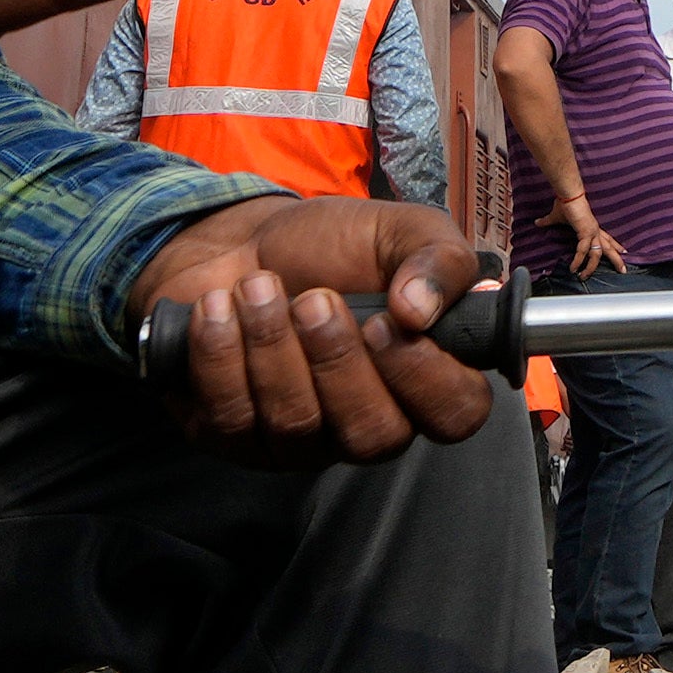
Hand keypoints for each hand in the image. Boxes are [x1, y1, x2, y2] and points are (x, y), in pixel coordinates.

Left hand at [135, 195, 504, 462]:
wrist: (239, 244)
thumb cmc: (331, 246)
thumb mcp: (398, 231)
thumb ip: (437, 259)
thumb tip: (420, 311)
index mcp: (426, 377)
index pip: (455, 415)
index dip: (424, 378)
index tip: (383, 321)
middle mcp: (370, 421)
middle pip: (373, 435)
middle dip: (337, 363)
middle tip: (313, 299)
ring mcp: (302, 441)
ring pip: (296, 425)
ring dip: (272, 345)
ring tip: (256, 286)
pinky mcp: (235, 440)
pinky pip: (231, 419)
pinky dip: (220, 354)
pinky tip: (217, 308)